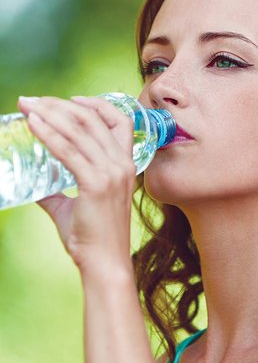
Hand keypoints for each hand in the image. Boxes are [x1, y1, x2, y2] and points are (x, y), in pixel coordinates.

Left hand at [17, 95, 136, 271]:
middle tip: (33, 100)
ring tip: (28, 105)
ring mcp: (111, 173)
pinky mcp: (96, 184)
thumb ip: (58, 192)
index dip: (97, 104)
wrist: (105, 263)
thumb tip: (35, 187)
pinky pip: (68, 151)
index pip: (120, 121)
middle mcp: (121, 164)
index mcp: (125, 165)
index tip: (71, 98)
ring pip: (79, 130)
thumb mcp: (78, 206)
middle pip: (92, 119)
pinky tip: (32, 124)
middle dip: (60, 104)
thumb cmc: (94, 237)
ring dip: (50, 113)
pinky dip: (48, 134)